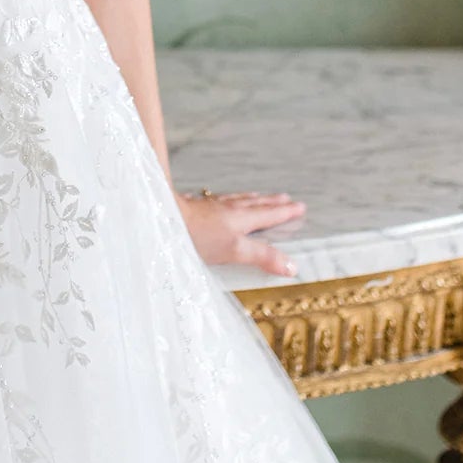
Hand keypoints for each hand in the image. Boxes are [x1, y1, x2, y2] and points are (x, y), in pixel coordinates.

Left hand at [176, 189, 305, 278]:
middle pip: (255, 203)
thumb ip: (262, 256)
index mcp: (240, 219)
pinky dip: (227, 200)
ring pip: (237, 200)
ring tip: (259, 196)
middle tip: (285, 198)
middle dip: (272, 202)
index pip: (268, 214)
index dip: (285, 212)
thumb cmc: (197, 236)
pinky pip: (218, 201)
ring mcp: (210, 207)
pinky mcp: (194, 208)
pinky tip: (219, 202)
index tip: (299, 207)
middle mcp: (228, 210)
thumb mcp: (235, 250)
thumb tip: (291, 265)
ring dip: (252, 198)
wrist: (163, 218)